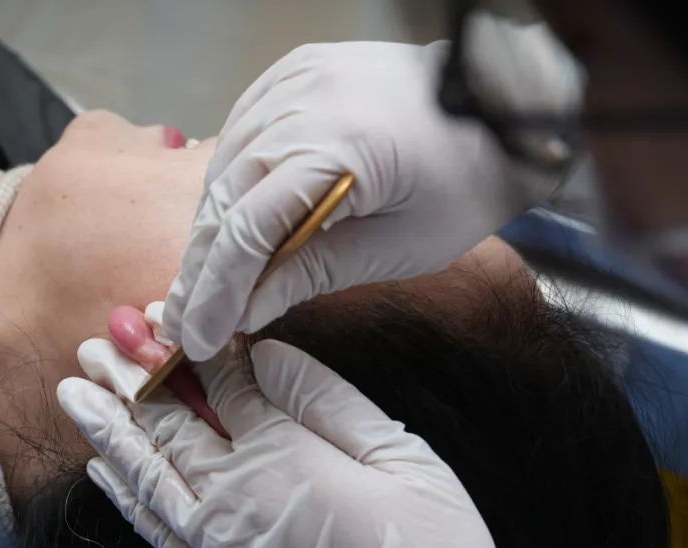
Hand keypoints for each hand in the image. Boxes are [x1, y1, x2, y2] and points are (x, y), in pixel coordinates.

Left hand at [57, 335, 538, 547]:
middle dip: (126, 379)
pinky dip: (122, 498)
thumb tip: (267, 355)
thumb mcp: (400, 457)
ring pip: (143, 477)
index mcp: (280, 456)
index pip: (219, 385)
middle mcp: (232, 499)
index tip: (161, 319)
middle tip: (92, 345)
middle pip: (165, 425)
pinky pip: (153, 534)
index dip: (188, 347)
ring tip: (71, 393)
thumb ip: (327, 399)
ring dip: (104, 431)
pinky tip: (102, 471)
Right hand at [165, 40, 559, 360]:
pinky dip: (228, 177)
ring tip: (201, 281)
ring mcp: (297, 77)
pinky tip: (223, 216)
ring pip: (224, 164)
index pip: (249, 229)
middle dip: (201, 266)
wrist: (501, 107)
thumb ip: (314, 273)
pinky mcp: (296, 69)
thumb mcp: (400, 246)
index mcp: (340, 146)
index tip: (200, 337)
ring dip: (210, 226)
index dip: (217, 290)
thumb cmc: (467, 180)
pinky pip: (240, 130)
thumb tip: (246, 310)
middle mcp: (306, 100)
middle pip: (224, 196)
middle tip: (186, 320)